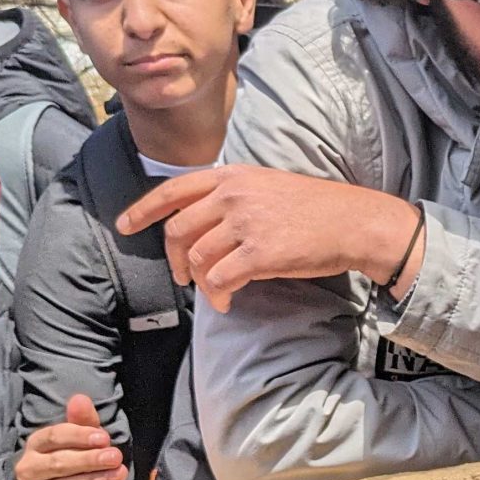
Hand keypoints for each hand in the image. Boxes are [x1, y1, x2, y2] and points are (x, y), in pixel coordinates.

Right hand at [15, 394, 128, 479]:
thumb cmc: (75, 460)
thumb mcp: (81, 438)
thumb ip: (82, 420)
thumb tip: (80, 398)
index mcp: (35, 446)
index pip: (53, 437)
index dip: (78, 436)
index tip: (103, 437)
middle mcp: (29, 470)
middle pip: (58, 463)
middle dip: (89, 460)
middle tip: (115, 456)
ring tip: (119, 474)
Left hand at [115, 165, 423, 312]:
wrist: (354, 222)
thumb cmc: (315, 209)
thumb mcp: (267, 186)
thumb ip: (231, 197)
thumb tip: (200, 226)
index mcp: (231, 176)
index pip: (173, 190)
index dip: (143, 209)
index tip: (124, 226)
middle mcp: (233, 195)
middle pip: (178, 229)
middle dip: (174, 258)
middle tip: (184, 276)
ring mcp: (245, 223)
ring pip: (196, 257)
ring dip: (200, 282)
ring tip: (216, 293)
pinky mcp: (259, 253)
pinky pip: (220, 279)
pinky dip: (218, 295)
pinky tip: (228, 302)